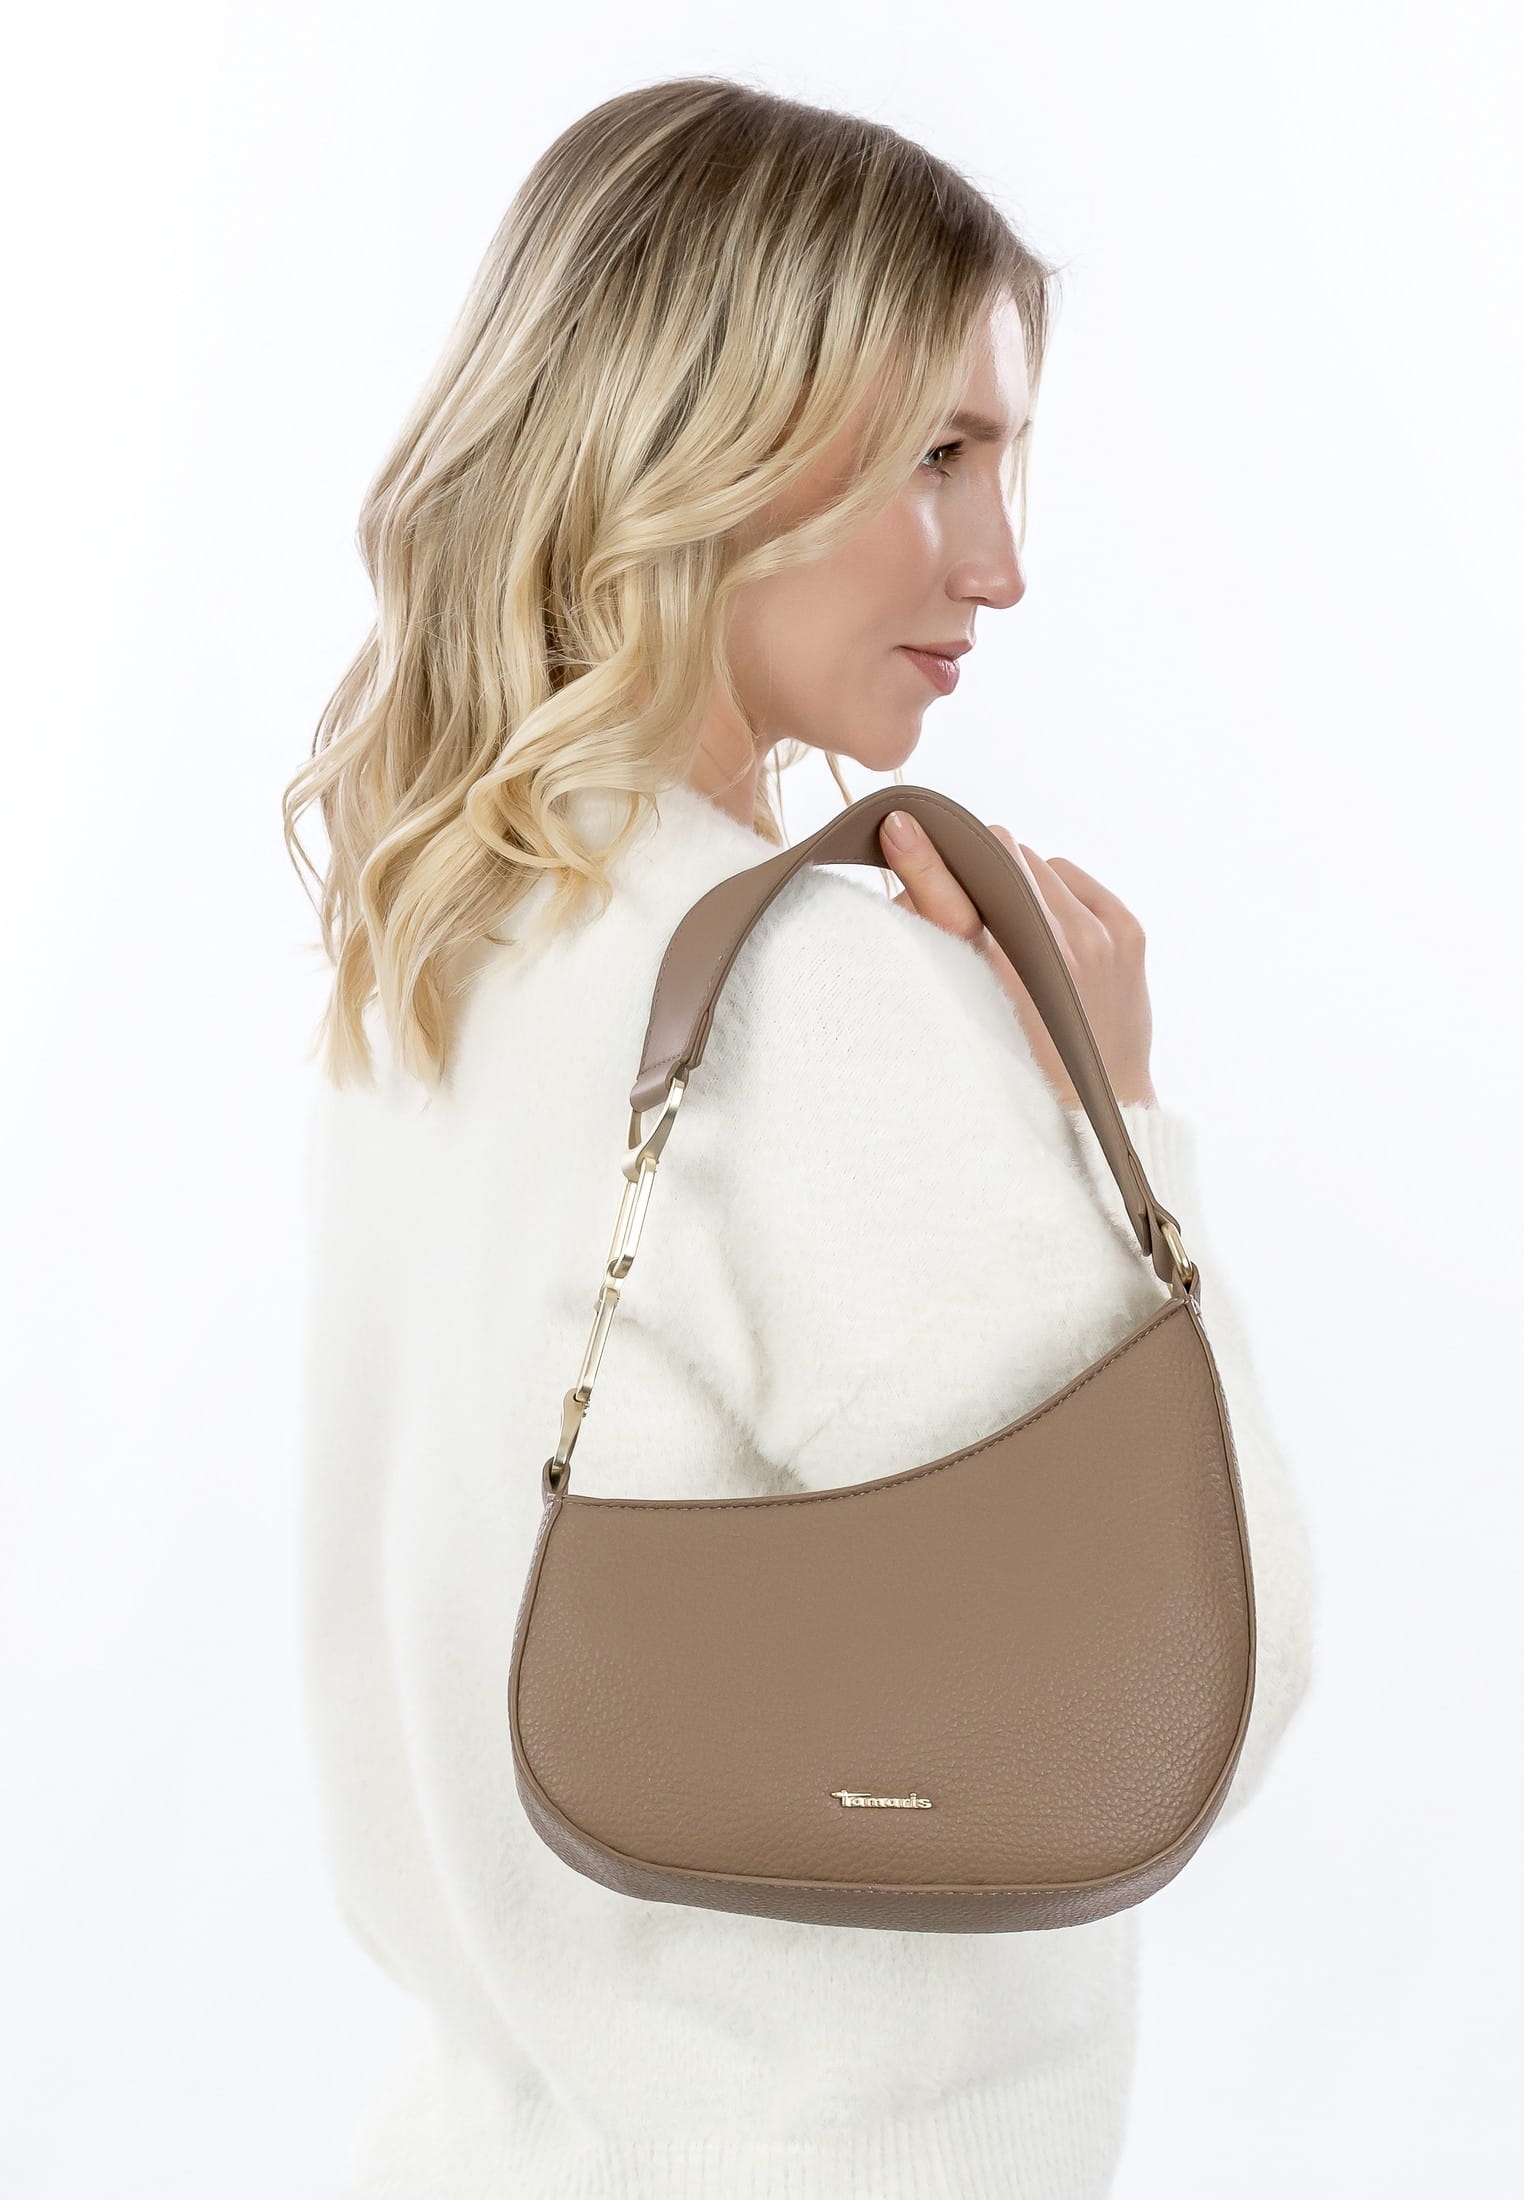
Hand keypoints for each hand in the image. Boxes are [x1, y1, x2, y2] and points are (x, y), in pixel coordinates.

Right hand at [877, 809, 1158, 1110]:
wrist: (1098, 1107)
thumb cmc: (1020, 1066)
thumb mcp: (964, 1000)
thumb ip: (935, 920)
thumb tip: (904, 837)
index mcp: (1015, 966)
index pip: (964, 875)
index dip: (929, 852)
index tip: (901, 831)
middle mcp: (1066, 942)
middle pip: (1002, 854)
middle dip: (977, 875)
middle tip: (970, 918)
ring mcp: (1103, 934)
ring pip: (1036, 861)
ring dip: (1017, 883)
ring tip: (1011, 933)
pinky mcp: (1127, 929)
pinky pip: (1072, 876)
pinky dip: (1054, 893)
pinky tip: (1045, 931)